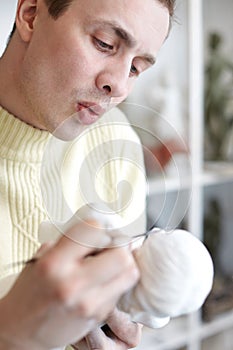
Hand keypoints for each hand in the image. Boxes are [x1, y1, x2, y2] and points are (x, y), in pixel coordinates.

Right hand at [0, 221, 138, 349]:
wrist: (23, 329)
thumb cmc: (32, 291)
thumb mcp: (43, 256)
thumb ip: (72, 241)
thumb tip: (102, 230)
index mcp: (54, 263)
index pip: (94, 230)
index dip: (100, 227)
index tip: (98, 232)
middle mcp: (73, 283)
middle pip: (121, 254)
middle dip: (118, 246)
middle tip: (110, 247)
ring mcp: (89, 303)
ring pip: (129, 272)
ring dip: (123, 264)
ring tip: (108, 264)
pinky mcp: (99, 315)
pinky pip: (121, 290)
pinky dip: (116, 282)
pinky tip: (101, 282)